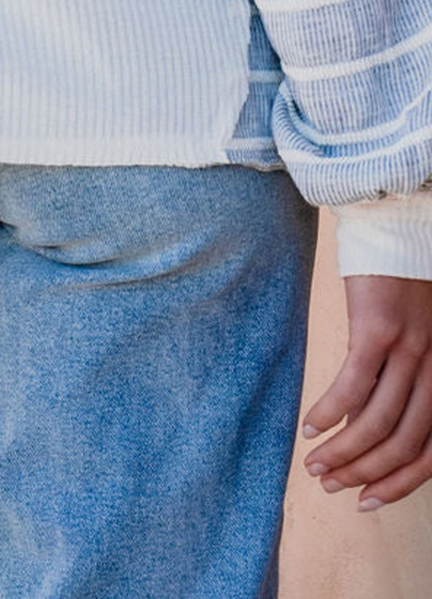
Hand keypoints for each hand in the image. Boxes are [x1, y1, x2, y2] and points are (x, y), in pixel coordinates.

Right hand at [301, 273, 431, 509]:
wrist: (397, 225)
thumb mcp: (417, 335)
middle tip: (331, 485)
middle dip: (365, 473)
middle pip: (404, 444)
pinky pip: (354, 385)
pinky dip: (330, 412)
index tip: (367, 501)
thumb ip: (404, 377)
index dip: (400, 484)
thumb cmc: (402, 280)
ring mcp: (409, 350)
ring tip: (314, 464)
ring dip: (343, 451)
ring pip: (378, 423)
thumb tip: (364, 421)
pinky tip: (310, 425)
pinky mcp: (377, 330)